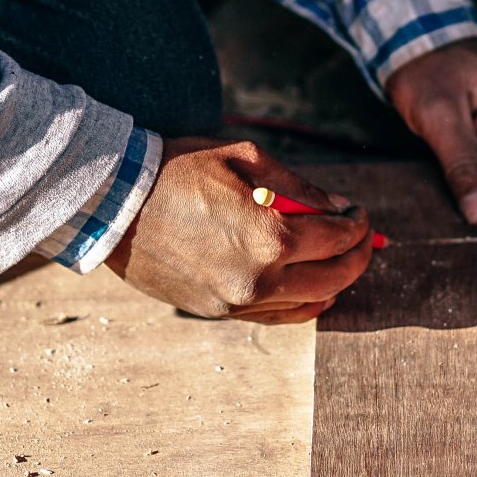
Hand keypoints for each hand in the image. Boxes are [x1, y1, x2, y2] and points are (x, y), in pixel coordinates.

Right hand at [105, 137, 375, 322]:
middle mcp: (258, 278)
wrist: (114, 204)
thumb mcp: (244, 159)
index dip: (359, 224)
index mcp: (269, 236)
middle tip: (362, 237)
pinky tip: (314, 289)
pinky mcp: (218, 312)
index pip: (337, 238)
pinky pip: (276, 317)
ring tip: (340, 259)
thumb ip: (299, 186)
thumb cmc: (176, 170)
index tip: (359, 212)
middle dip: (358, 255)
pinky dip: (304, 304)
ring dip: (334, 281)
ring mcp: (236, 302)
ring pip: (309, 303)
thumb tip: (337, 207)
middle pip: (334, 277)